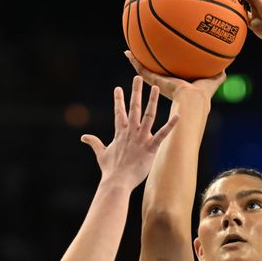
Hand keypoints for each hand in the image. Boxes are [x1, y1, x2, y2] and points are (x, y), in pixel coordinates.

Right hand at [80, 76, 178, 190]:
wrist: (117, 182)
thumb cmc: (110, 170)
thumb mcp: (101, 154)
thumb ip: (94, 143)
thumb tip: (84, 137)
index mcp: (120, 133)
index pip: (119, 112)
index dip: (119, 100)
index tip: (118, 88)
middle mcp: (131, 133)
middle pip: (133, 108)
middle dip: (135, 92)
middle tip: (138, 78)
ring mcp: (141, 139)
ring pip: (148, 116)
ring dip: (152, 101)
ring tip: (155, 87)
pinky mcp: (150, 148)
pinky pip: (162, 135)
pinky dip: (171, 126)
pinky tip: (178, 115)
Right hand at [124, 51, 225, 101]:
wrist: (192, 99)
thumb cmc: (203, 93)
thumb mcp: (214, 79)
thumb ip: (219, 73)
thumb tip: (227, 66)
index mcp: (179, 84)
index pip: (171, 74)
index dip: (167, 68)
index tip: (163, 60)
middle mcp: (167, 83)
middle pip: (156, 72)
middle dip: (150, 64)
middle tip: (142, 54)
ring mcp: (158, 83)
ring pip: (144, 71)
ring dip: (137, 61)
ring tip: (129, 52)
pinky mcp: (153, 81)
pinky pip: (141, 69)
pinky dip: (134, 61)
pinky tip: (127, 52)